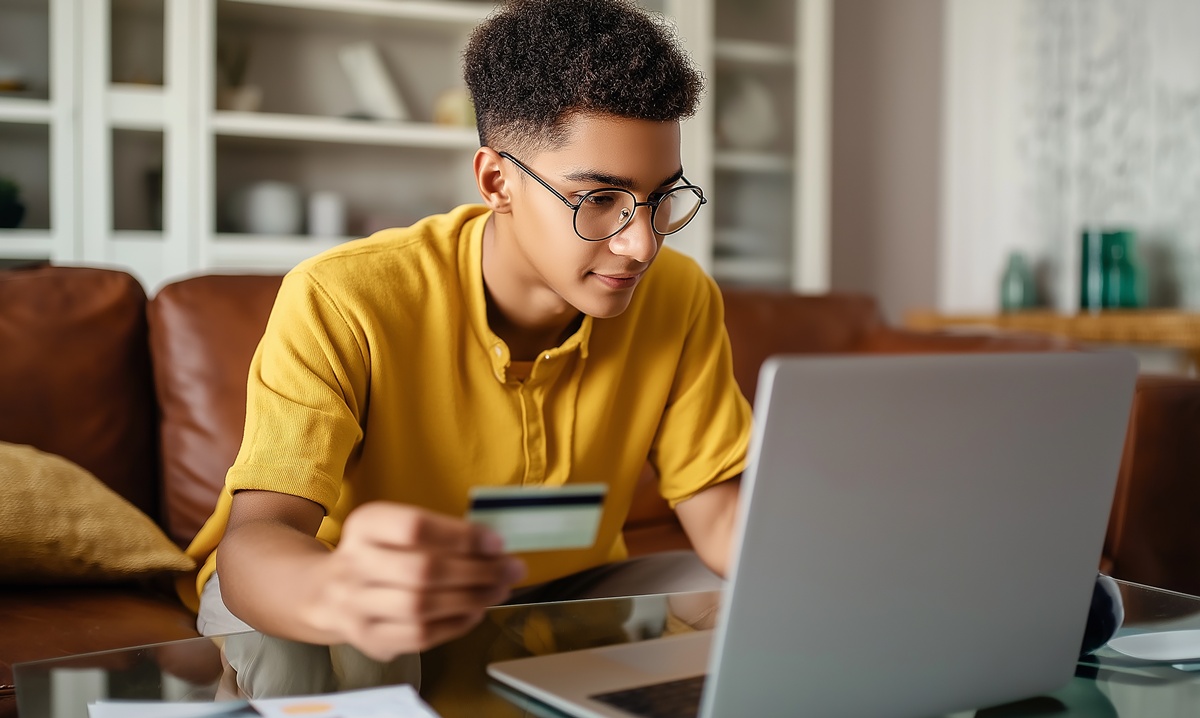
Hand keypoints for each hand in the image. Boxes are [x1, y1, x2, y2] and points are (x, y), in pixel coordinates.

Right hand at [313, 501, 525, 659]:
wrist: (325, 592)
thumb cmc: (379, 553)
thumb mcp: (395, 529)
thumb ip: (439, 534)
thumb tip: (494, 547)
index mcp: (365, 526)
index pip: (415, 528)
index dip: (461, 536)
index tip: (497, 542)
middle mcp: (354, 565)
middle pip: (422, 571)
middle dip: (476, 572)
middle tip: (510, 570)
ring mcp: (357, 607)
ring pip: (421, 608)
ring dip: (471, 599)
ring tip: (499, 590)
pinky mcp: (368, 639)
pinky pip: (420, 637)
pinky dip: (455, 625)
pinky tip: (476, 611)